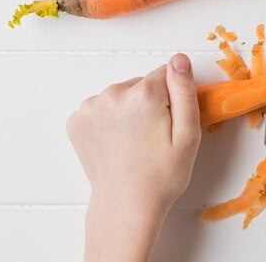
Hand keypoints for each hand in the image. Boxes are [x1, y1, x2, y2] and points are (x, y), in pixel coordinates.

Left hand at [67, 53, 200, 261]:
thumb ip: (184, 92)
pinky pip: (102, 106)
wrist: (125, 206)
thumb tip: (178, 59)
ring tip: (134, 140)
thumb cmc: (161, 176)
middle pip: (141, 83)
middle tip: (153, 136)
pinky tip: (117, 141)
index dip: (173, 98)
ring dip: (129, 109)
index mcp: (142, 95)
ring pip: (121, 94)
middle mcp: (112, 94)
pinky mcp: (77, 120)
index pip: (166, 74)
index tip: (170, 123)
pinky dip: (110, 119)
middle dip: (150, 102)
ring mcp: (90, 107)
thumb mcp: (188, 136)